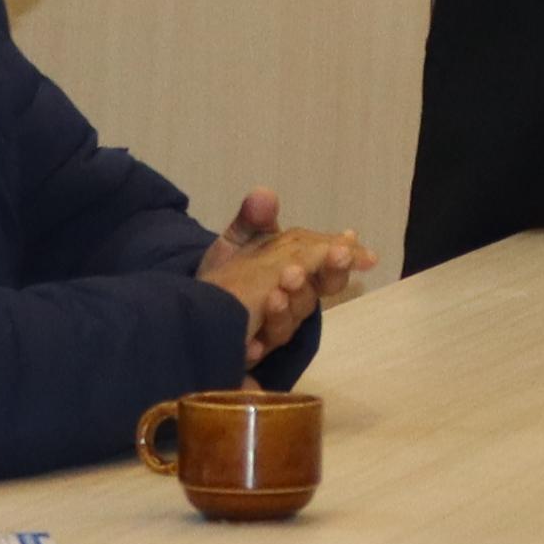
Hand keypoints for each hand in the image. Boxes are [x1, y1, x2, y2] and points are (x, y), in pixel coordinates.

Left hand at [201, 187, 376, 362]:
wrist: (192, 311)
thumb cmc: (226, 276)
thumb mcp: (237, 243)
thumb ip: (253, 220)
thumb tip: (265, 193)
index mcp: (297, 269)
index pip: (328, 262)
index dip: (343, 255)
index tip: (351, 244)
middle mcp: (292, 299)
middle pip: (319, 291)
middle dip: (326, 275)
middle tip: (324, 262)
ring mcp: (274, 326)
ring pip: (292, 319)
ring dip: (287, 307)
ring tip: (274, 293)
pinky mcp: (253, 349)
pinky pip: (263, 347)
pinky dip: (259, 342)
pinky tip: (251, 342)